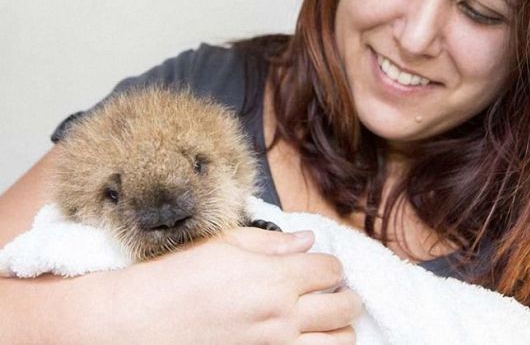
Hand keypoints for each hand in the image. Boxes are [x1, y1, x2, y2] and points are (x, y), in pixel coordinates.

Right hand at [100, 228, 360, 343]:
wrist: (138, 324)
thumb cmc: (175, 279)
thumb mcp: (223, 244)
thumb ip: (273, 243)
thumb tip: (307, 240)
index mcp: (275, 278)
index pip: (331, 269)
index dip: (331, 265)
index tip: (322, 266)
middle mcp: (283, 317)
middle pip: (345, 307)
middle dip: (346, 296)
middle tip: (335, 292)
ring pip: (340, 343)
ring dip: (341, 328)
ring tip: (328, 320)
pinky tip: (309, 340)